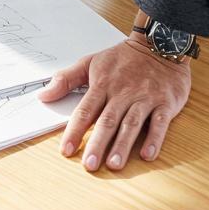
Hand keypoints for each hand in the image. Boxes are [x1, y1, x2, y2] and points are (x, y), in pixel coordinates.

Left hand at [44, 37, 190, 171]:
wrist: (160, 45)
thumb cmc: (124, 58)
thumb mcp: (90, 62)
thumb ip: (66, 79)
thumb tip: (43, 95)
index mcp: (103, 85)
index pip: (85, 111)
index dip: (74, 131)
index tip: (66, 150)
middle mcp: (123, 94)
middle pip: (107, 121)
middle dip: (97, 144)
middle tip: (89, 164)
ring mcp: (145, 99)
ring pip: (131, 124)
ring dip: (123, 145)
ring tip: (114, 164)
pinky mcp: (165, 104)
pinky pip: (159, 123)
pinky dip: (154, 139)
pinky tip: (147, 155)